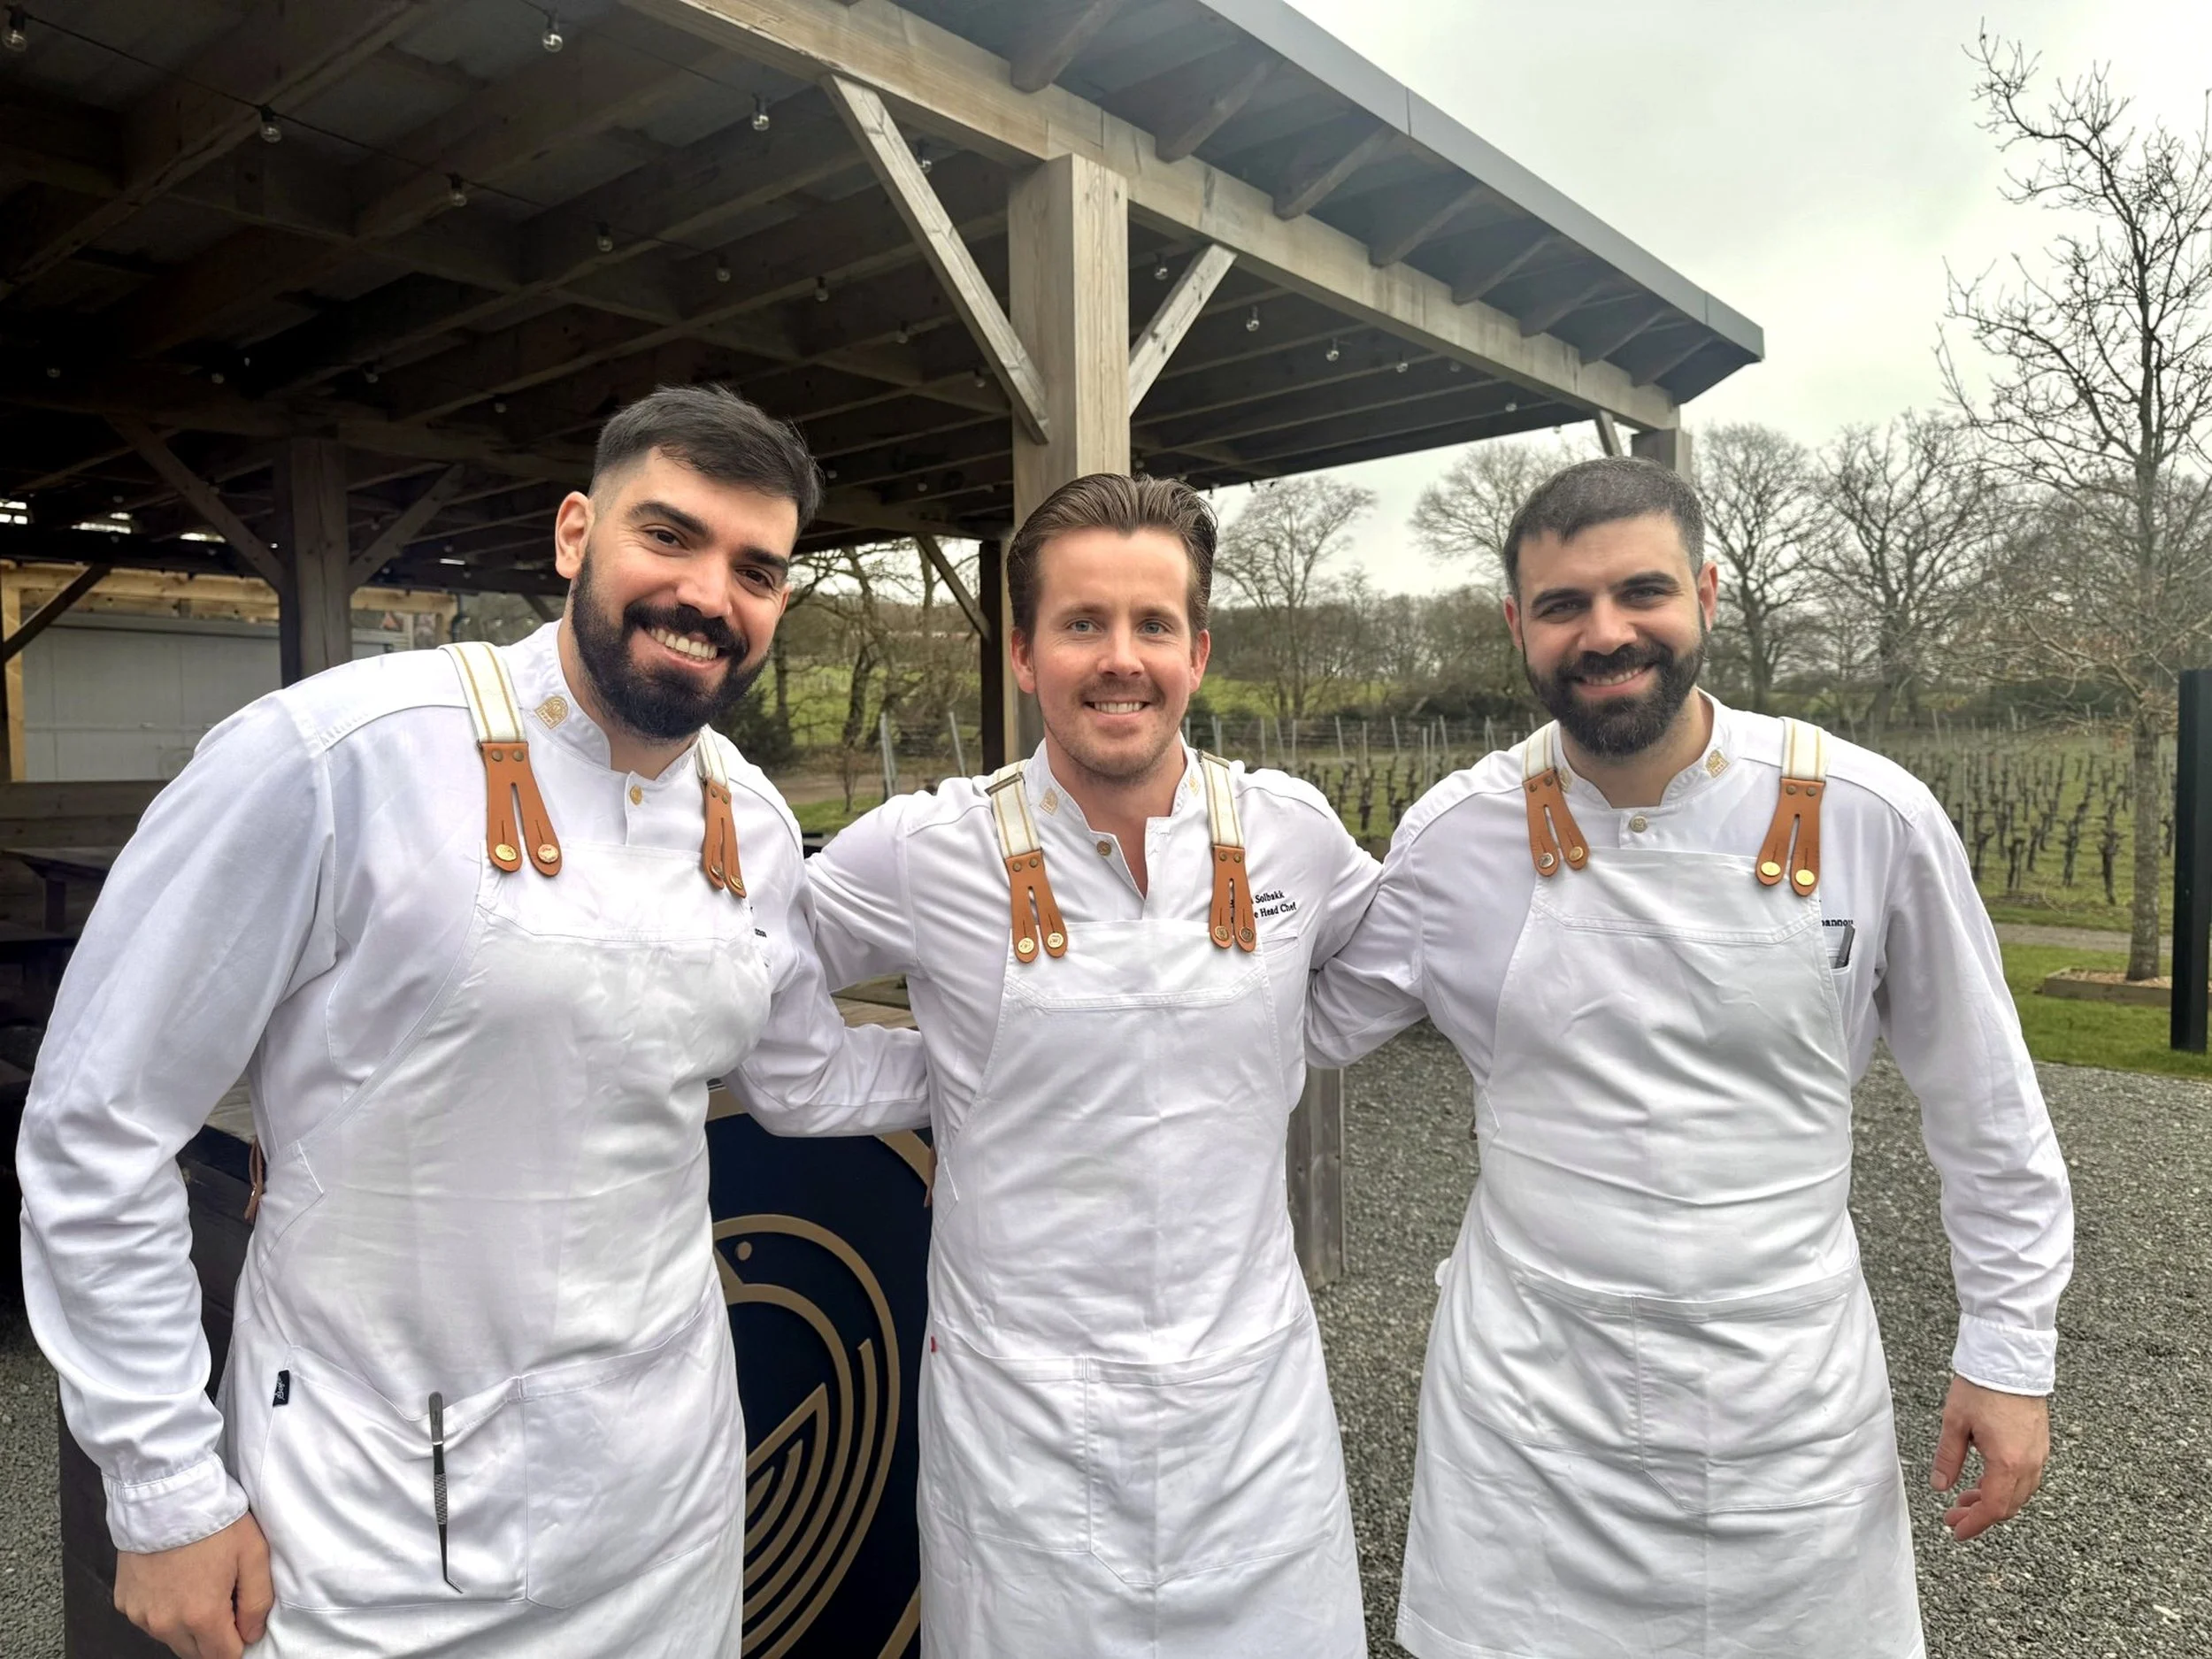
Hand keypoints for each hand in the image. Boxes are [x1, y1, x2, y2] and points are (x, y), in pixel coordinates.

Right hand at [114, 1511, 273, 1658]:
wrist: (167, 1497)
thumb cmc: (215, 1523)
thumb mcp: (253, 1555)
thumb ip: (257, 1603)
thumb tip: (251, 1635)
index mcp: (201, 1616)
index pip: (223, 1656)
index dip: (238, 1642)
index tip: (242, 1621)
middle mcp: (166, 1624)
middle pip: (195, 1653)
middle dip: (213, 1638)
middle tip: (223, 1601)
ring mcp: (141, 1615)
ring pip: (171, 1639)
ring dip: (187, 1627)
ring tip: (199, 1587)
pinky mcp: (125, 1602)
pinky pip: (149, 1620)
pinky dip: (163, 1611)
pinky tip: (174, 1582)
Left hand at [1930, 1374, 2049, 1540]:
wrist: (2009, 1360)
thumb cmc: (1981, 1388)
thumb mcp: (1954, 1423)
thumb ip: (1948, 1459)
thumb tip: (1940, 1487)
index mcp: (2008, 1462)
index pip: (1994, 1508)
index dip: (1975, 1524)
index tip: (1957, 1531)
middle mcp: (2030, 1462)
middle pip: (2009, 1505)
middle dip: (1981, 1515)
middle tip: (1954, 1516)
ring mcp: (2039, 1453)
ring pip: (2019, 1493)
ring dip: (1993, 1501)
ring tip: (1965, 1498)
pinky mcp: (2040, 1443)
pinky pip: (2026, 1477)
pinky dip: (2005, 1486)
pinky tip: (1985, 1479)